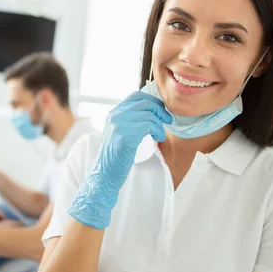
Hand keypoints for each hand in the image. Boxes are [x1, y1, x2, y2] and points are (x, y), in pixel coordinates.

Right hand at [68, 91, 171, 228]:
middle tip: (167, 121)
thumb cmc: (116, 157)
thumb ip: (129, 121)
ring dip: (160, 125)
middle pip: (145, 103)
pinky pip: (148, 125)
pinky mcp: (125, 136)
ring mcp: (118, 125)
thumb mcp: (119, 133)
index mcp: (113, 114)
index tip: (161, 111)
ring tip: (160, 136)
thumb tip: (151, 111)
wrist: (105, 174)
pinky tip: (158, 138)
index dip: (152, 101)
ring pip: (149, 114)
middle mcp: (114, 116)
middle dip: (160, 110)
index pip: (136, 96)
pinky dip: (158, 131)